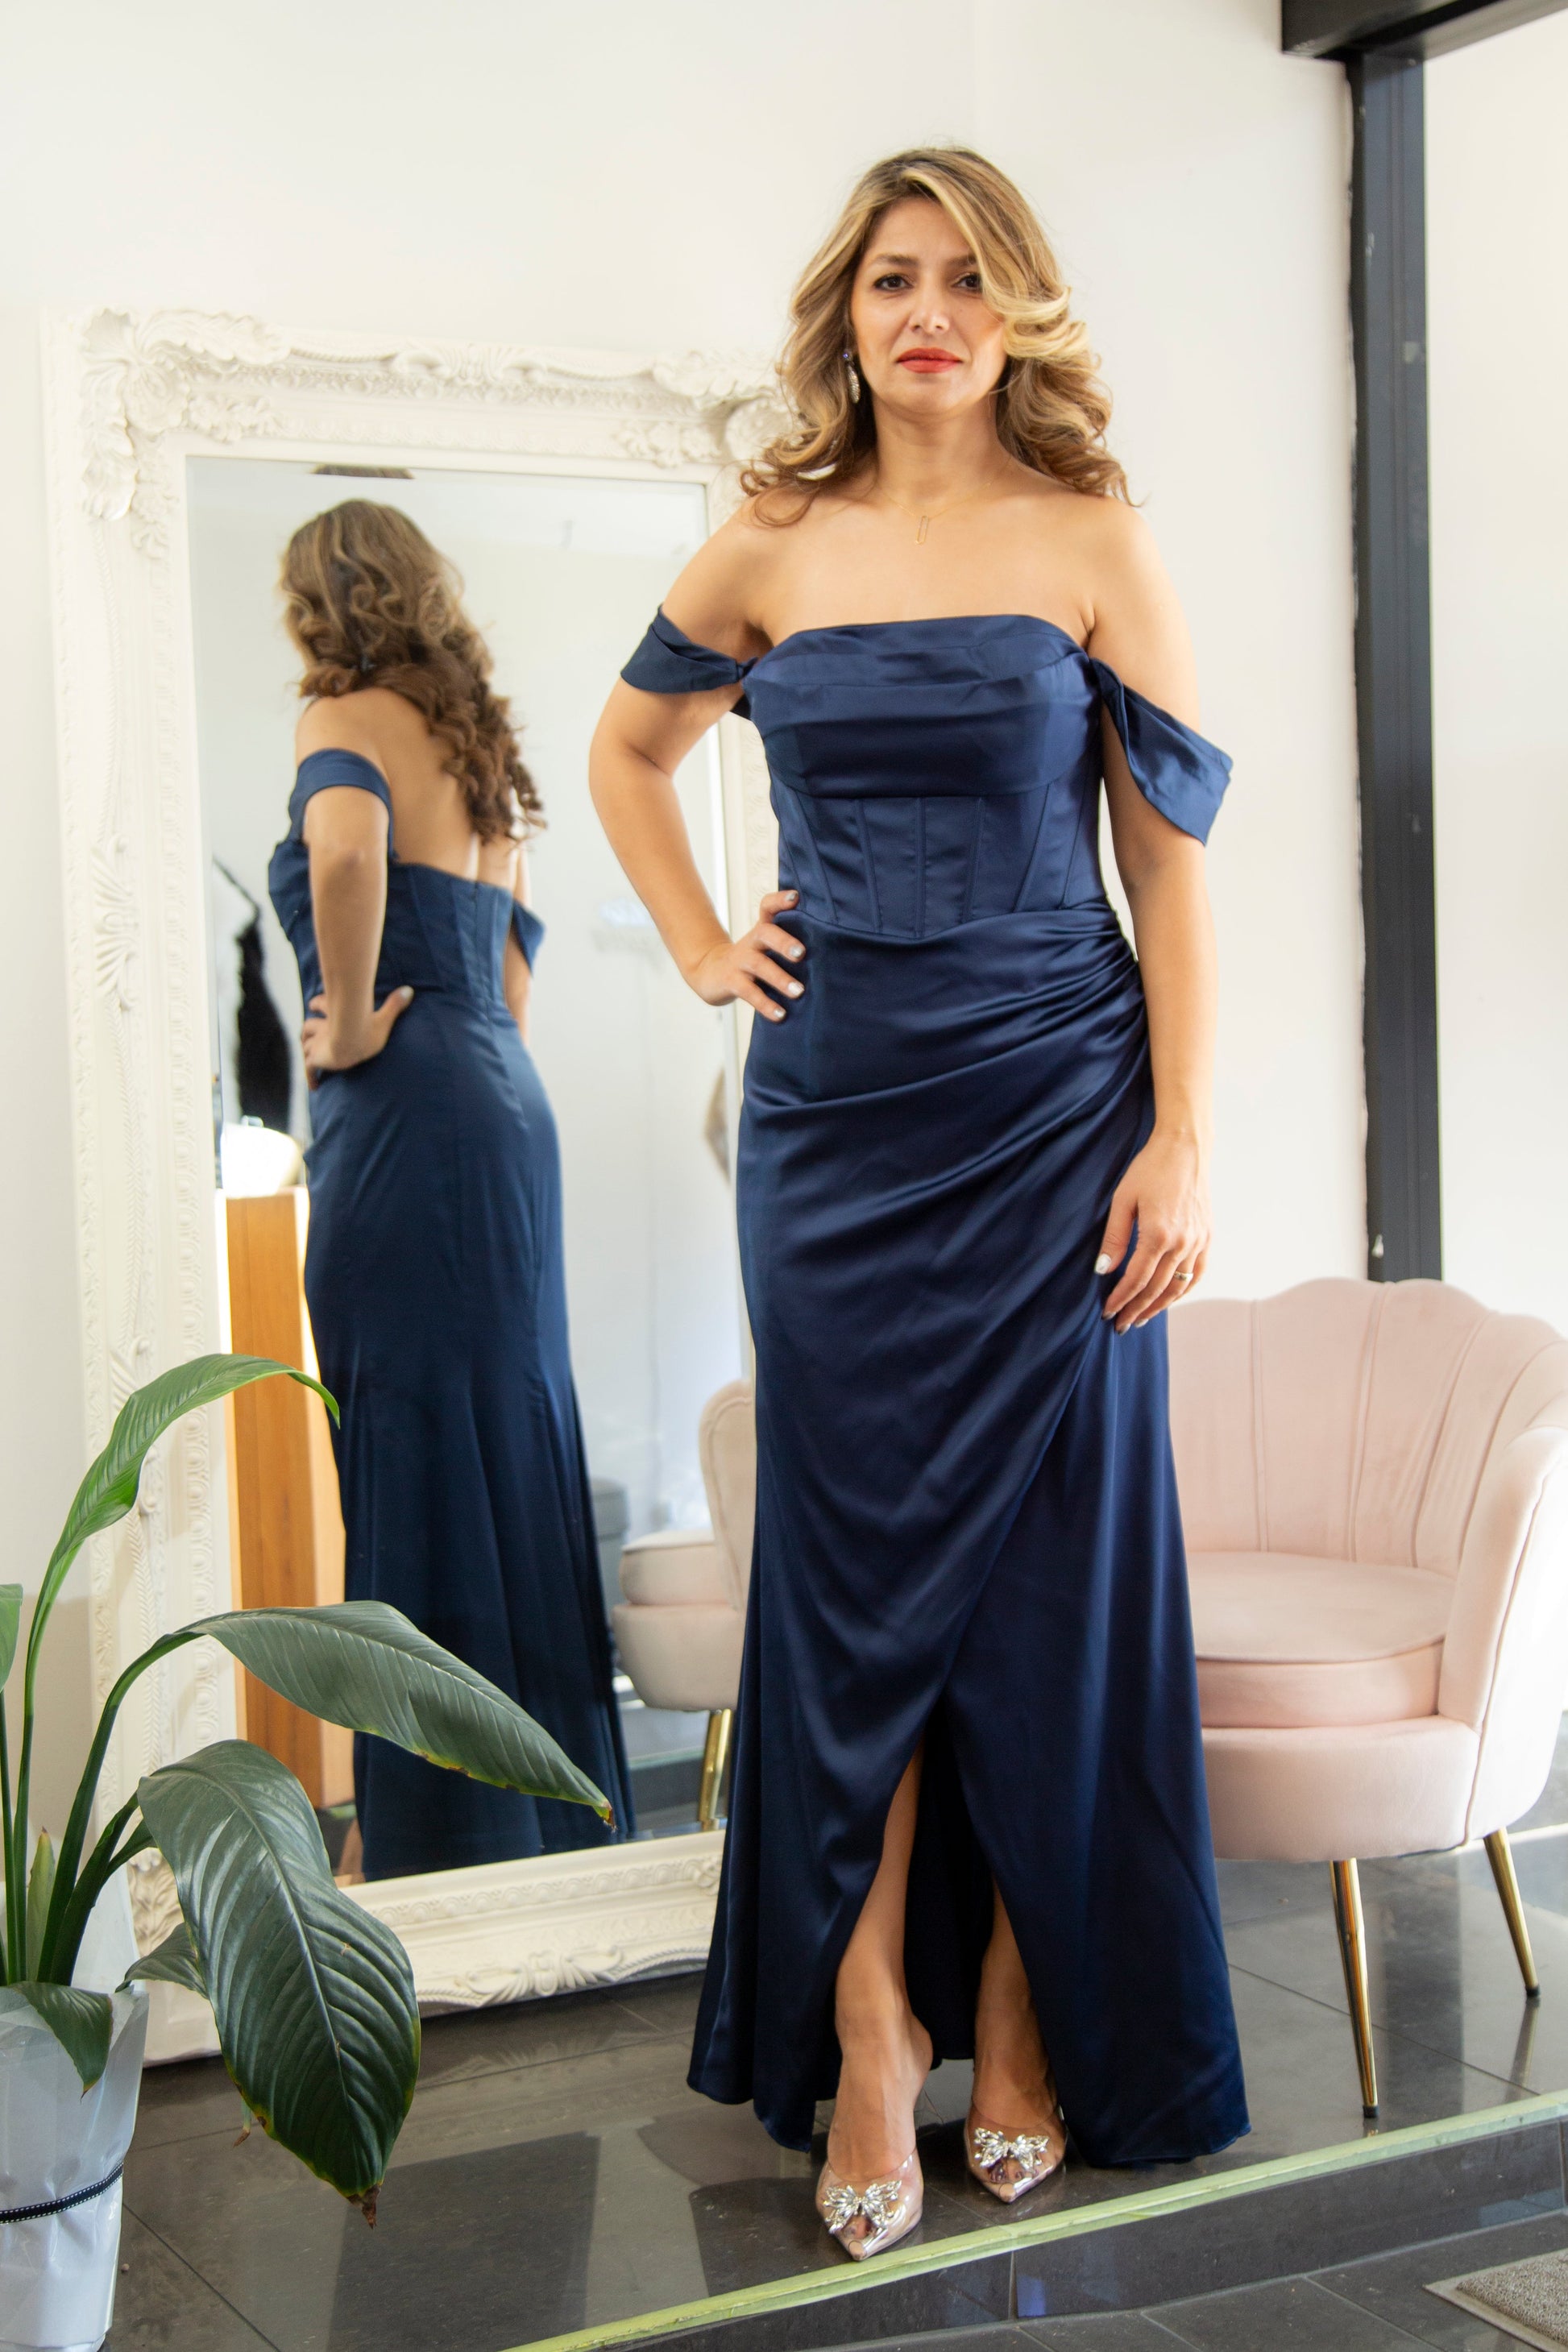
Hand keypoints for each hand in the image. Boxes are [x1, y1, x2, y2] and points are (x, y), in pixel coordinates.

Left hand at [301, 987, 412, 1087]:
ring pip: (306, 1045)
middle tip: (309, 1031)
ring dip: (307, 1048)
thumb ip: (394, 1005)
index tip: (314, 1005)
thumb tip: (409, 990)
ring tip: (310, 1055)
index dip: (318, 1004)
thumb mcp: (384, 1018)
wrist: (352, 1041)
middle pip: (309, 1026)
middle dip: (309, 1028)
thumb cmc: (368, 1030)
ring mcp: (318, 1044)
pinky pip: (309, 1068)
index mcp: (336, 1016)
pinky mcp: (316, 1059)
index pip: (321, 1005)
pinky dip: (310, 1076)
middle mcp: (324, 1029)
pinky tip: (314, 1087)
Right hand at [686, 890, 805, 1022]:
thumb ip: (789, 946)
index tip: (795, 897)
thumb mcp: (765, 947)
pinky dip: (765, 1004)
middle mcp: (751, 942)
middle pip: (765, 933)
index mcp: (761, 931)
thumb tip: (832, 956)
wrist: (710, 973)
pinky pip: (749, 992)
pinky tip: (780, 1014)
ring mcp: (739, 961)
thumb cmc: (750, 961)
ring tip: (798, 991)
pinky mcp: (731, 981)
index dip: (779, 900)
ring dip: (779, 978)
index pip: (767, 907)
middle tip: (801, 954)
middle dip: (783, 942)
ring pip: (759, 965)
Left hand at [1095, 1129, 1209, 1332]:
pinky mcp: (1208, 1236)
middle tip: (1121, 1324)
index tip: (1107, 1312)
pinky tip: (1170, 1299)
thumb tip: (1102, 1271)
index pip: (1136, 1279)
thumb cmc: (1149, 1169)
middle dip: (1137, 1309)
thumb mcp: (1123, 1200)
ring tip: (1141, 1318)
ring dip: (1159, 1306)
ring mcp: (1198, 1241)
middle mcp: (1182, 1243)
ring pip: (1179, 1286)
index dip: (1121, 1299)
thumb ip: (1114, 1238)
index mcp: (1158, 1235)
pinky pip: (1198, 1274)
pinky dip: (1184, 1291)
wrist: (1185, 1149)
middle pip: (1157, 1289)